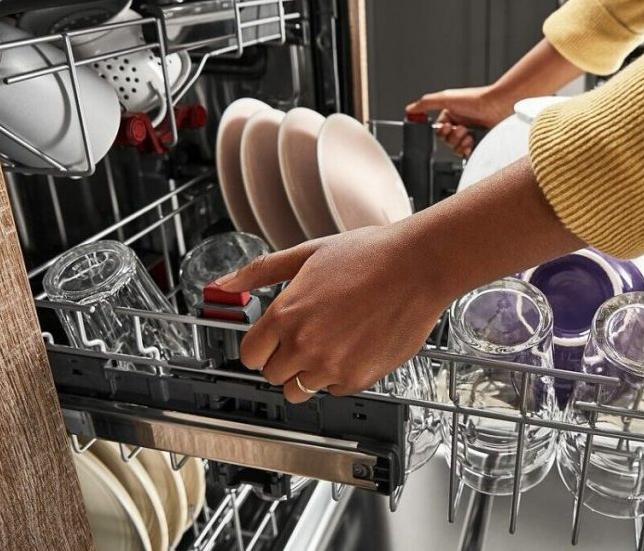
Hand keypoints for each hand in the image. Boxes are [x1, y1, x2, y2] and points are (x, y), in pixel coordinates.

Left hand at [215, 226, 453, 403]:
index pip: (250, 355)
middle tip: (309, 337)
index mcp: (286, 315)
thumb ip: (262, 271)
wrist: (419, 266)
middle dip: (285, 359)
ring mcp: (330, 366)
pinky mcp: (358, 378)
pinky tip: (354, 346)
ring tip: (332, 344)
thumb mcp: (308, 253)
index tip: (273, 341)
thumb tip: (224, 283)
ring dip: (309, 373)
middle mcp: (304, 345)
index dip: (262, 346)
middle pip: (272, 375)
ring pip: (300, 390)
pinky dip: (340, 375)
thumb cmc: (370, 255)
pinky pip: (334, 390)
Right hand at [405, 85, 512, 157]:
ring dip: (459, 143)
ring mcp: (470, 132)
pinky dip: (467, 150)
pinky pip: (467, 153)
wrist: (498, 105)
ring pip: (455, 148)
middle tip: (461, 129)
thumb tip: (410, 109)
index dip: (441, 132)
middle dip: (452, 137)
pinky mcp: (479, 140)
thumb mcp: (446, 98)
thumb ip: (426, 103)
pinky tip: (471, 143)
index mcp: (450, 113)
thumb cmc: (477, 99)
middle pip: (446, 141)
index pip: (437, 130)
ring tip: (468, 134)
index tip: (447, 127)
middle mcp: (460, 122)